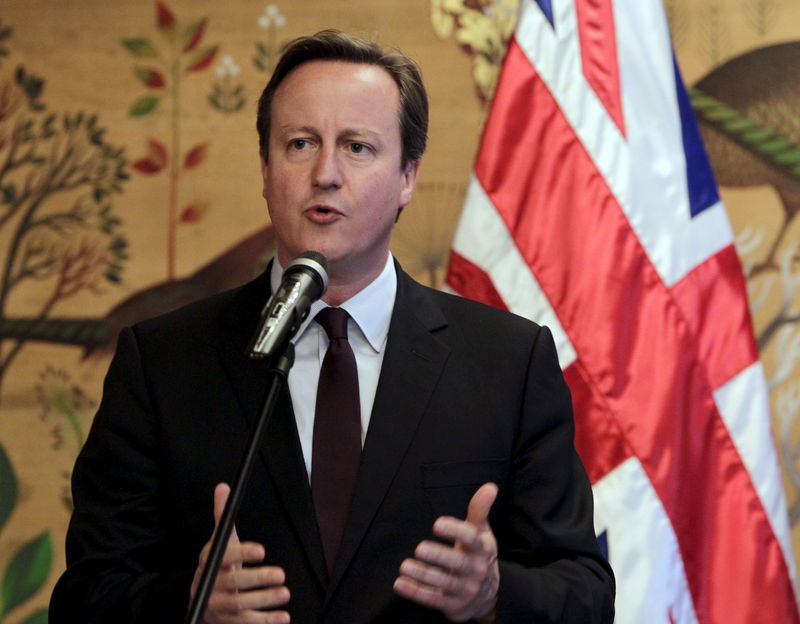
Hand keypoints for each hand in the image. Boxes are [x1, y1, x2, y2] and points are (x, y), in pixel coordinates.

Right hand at [191, 483, 290, 622]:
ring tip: (285, 593)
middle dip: (257, 580)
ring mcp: (220, 606)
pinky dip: (266, 622)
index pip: (224, 557)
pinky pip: (247, 623)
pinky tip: (284, 617)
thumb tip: (223, 487)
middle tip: (281, 574)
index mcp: (211, 563)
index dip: (242, 554)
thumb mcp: (219, 542)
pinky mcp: (230, 622)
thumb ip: (222, 518)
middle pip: (232, 585)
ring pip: (240, 606)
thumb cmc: (218, 565)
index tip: (262, 550)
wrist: (201, 599)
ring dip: (264, 601)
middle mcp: (212, 585)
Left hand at [393, 482, 498, 622]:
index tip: (437, 523)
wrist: (488, 595)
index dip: (455, 531)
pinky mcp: (453, 605)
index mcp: (482, 548)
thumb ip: (480, 510)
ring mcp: (465, 589)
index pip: (471, 539)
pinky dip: (416, 593)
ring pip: (444, 583)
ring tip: (405, 566)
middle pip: (458, 563)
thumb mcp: (481, 532)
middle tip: (420, 548)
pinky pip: (433, 599)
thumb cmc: (478, 555)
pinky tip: (400, 583)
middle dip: (439, 556)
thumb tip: (490, 487)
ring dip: (423, 575)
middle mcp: (476, 570)